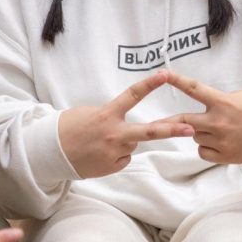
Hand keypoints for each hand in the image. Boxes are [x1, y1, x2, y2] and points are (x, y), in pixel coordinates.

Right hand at [58, 71, 194, 178]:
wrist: (50, 152)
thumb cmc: (69, 128)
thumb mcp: (89, 113)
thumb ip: (111, 115)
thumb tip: (125, 124)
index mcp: (107, 115)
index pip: (132, 96)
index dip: (150, 84)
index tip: (165, 74)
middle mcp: (114, 134)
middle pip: (149, 132)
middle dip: (171, 130)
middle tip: (190, 129)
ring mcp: (114, 152)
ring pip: (132, 145)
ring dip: (123, 143)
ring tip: (100, 143)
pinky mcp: (112, 166)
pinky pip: (123, 158)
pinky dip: (116, 156)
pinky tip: (99, 154)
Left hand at [161, 71, 241, 163]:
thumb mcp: (239, 96)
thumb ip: (218, 100)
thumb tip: (202, 106)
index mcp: (222, 102)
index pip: (194, 89)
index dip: (177, 80)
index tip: (162, 74)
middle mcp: (219, 122)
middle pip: (183, 121)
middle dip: (169, 122)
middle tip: (154, 123)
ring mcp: (221, 141)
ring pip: (194, 136)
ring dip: (198, 132)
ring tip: (218, 130)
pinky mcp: (224, 156)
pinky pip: (202, 151)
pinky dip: (206, 147)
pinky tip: (219, 143)